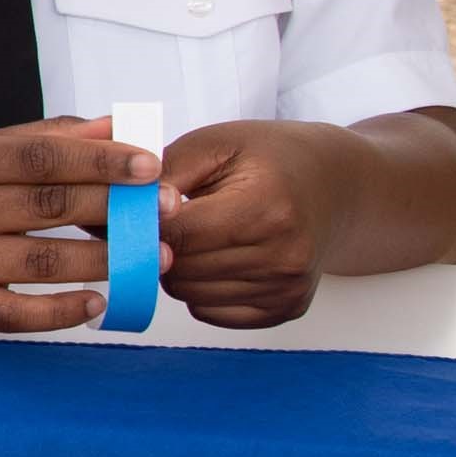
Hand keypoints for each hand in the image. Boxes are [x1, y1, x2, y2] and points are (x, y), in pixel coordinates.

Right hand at [0, 116, 159, 333]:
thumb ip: (55, 138)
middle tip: (166, 209)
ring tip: (153, 255)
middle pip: (47, 207)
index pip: (39, 158)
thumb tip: (123, 127)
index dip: (98, 160)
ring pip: (42, 262)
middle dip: (116, 208)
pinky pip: (16, 315)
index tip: (150, 165)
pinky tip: (99, 300)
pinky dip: (63, 311)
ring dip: (106, 259)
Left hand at [154, 121, 341, 328]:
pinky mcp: (287, 307)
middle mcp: (283, 255)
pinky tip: (218, 256)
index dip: (145, 224)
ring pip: (189, 295)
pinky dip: (201, 289)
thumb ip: (164, 173)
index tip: (135, 209)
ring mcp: (287, 287)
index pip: (177, 235)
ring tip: (199, 233)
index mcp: (265, 208)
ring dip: (178, 268)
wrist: (337, 184)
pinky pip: (212, 312)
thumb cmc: (270, 157)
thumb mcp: (216, 143)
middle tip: (170, 219)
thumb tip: (118, 209)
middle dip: (159, 246)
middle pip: (179, 270)